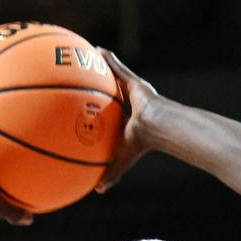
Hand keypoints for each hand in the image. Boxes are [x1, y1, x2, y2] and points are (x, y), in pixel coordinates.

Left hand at [93, 49, 159, 193]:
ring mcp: (131, 91)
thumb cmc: (141, 143)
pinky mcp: (133, 81)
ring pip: (114, 77)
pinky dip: (108, 58)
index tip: (88, 109)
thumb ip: (112, 172)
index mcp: (125, 121)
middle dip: (100, 86)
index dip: (101, 112)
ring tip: (86, 59)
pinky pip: (117, 66)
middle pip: (111, 92)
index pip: (111, 115)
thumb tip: (98, 191)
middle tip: (84, 81)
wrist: (156, 127)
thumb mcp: (121, 159)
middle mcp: (128, 104)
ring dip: (102, 68)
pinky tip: (95, 49)